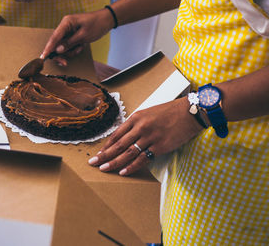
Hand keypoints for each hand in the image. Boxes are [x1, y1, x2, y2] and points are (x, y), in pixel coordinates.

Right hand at [41, 8, 114, 65]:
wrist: (106, 21)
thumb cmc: (96, 25)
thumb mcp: (83, 36)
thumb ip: (69, 43)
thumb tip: (57, 50)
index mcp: (66, 22)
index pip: (54, 37)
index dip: (48, 48)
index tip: (43, 57)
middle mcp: (64, 27)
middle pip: (56, 44)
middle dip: (62, 54)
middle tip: (64, 63)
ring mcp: (68, 32)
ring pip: (63, 47)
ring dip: (71, 51)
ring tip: (81, 46)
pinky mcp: (71, 36)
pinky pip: (69, 47)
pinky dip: (75, 49)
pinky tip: (82, 45)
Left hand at [88, 97, 203, 175]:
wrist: (189, 112)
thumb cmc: (170, 112)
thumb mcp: (148, 113)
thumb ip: (136, 125)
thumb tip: (125, 137)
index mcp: (136, 118)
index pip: (116, 134)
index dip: (106, 146)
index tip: (98, 154)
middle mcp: (140, 127)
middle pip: (118, 145)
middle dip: (104, 155)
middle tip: (94, 163)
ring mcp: (149, 137)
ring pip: (128, 153)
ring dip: (115, 162)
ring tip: (105, 169)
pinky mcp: (160, 146)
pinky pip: (142, 159)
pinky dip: (132, 166)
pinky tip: (124, 172)